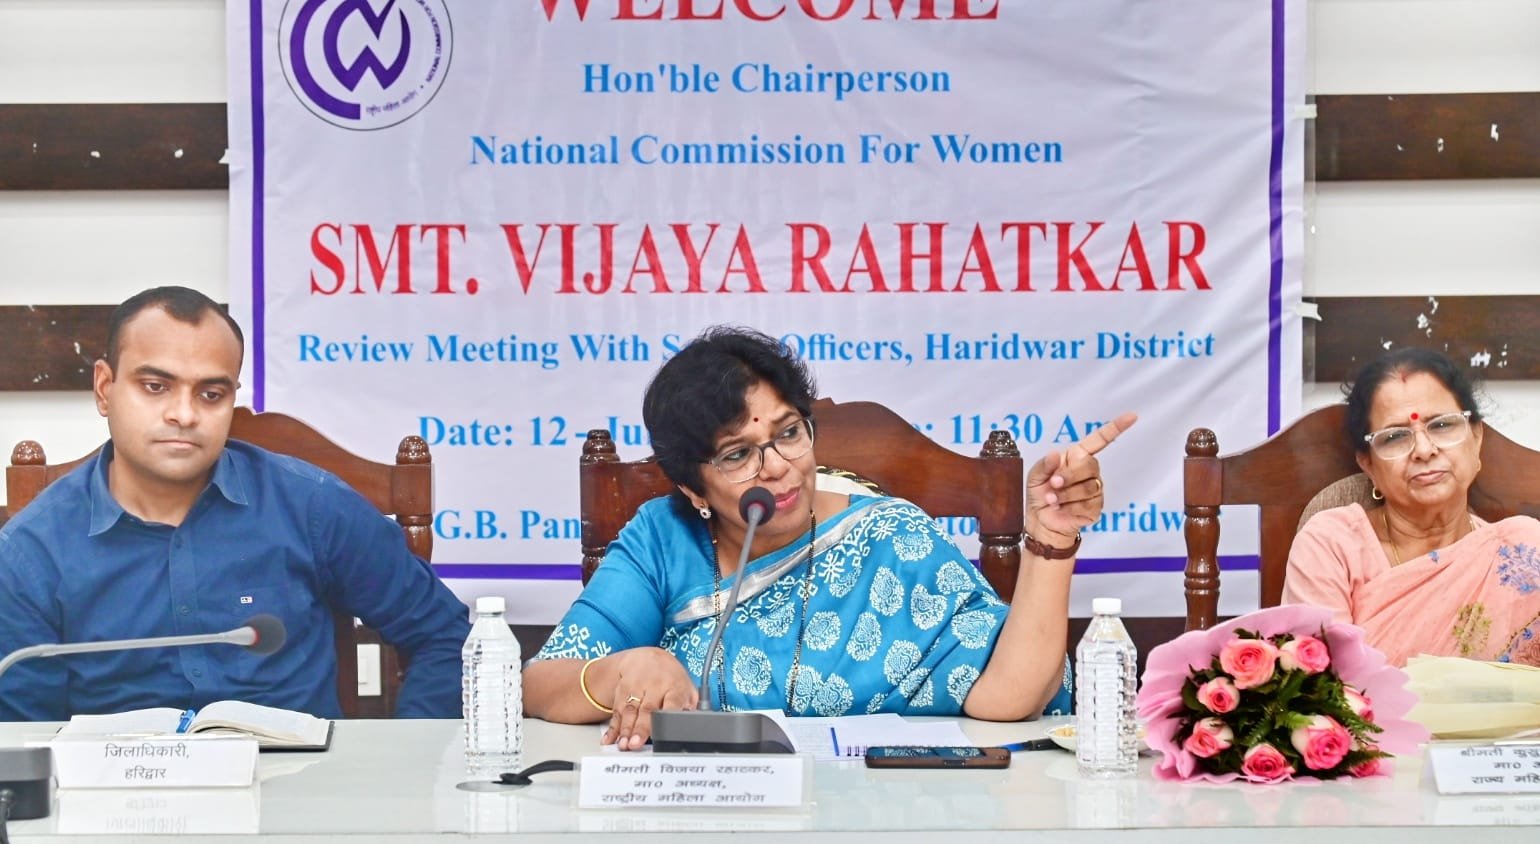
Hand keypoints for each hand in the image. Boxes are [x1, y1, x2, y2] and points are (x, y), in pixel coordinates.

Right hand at [598, 647, 698, 750]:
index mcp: (674, 687)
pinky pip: (616, 711)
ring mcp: (636, 687)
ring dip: (625, 730)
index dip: (666, 716)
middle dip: (640, 728)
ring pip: (629, 711)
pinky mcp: (622, 691)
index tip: (662, 729)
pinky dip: (612, 728)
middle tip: (635, 744)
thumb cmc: (671, 679)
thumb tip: (694, 727)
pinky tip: (609, 739)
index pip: (672, 702)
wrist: (648, 658)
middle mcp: (654, 686)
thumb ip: (690, 708)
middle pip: (647, 709)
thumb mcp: (687, 689)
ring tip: (624, 745)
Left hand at [1025, 412, 1137, 544]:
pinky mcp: (1096, 507)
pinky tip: (1061, 509)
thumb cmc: (1040, 493)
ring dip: (1066, 494)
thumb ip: (1044, 465)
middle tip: (1053, 484)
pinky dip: (1069, 507)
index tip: (1132, 416)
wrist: (1042, 520)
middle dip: (1068, 476)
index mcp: (1076, 456)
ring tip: (1053, 499)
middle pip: (1090, 465)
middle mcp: (1089, 470)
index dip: (1116, 428)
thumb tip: (1056, 455)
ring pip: (1089, 487)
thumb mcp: (1035, 476)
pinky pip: (1088, 505)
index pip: (1099, 440)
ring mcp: (1095, 489)